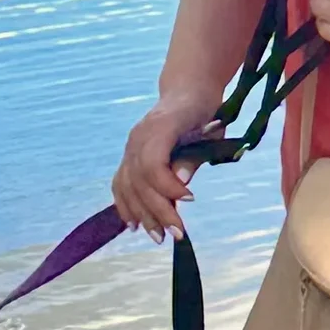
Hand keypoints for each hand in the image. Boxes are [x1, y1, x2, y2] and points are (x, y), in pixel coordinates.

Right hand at [114, 98, 218, 239]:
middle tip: (178, 233)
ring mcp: (130, 148)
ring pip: (128, 186)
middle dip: (158, 210)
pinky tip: (134, 225)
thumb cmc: (203, 111)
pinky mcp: (128, 157)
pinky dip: (125, 205)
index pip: (152, 162)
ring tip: (159, 237)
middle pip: (139, 180)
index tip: (189, 199)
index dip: (167, 185)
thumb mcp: (208, 129)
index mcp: (159, 126)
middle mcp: (137, 138)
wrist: (187, 92)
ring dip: (142, 214)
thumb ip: (193, 155)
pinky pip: (120, 184)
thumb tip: (181, 182)